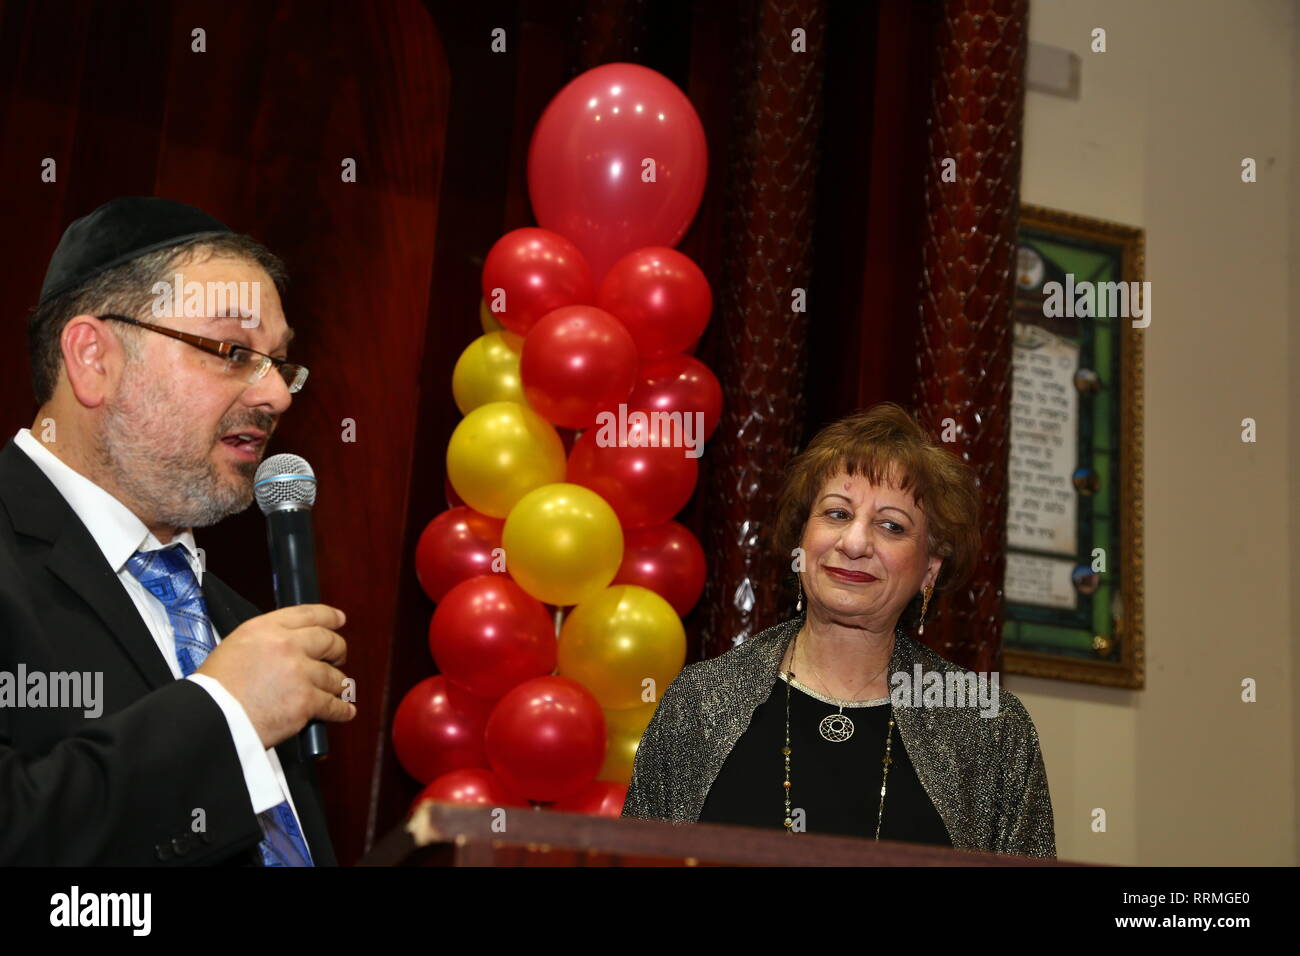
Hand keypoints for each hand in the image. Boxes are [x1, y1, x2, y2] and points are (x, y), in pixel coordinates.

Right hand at [196, 604, 353, 748]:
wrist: (209, 720)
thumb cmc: (214, 690)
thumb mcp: (235, 647)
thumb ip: (265, 641)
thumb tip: (290, 645)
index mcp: (266, 628)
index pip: (308, 614)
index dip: (329, 617)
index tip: (338, 620)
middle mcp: (286, 645)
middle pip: (328, 641)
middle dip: (337, 650)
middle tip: (338, 657)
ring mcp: (299, 673)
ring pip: (333, 676)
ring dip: (338, 684)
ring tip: (337, 688)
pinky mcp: (305, 701)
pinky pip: (333, 704)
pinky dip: (341, 709)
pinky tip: (345, 710)